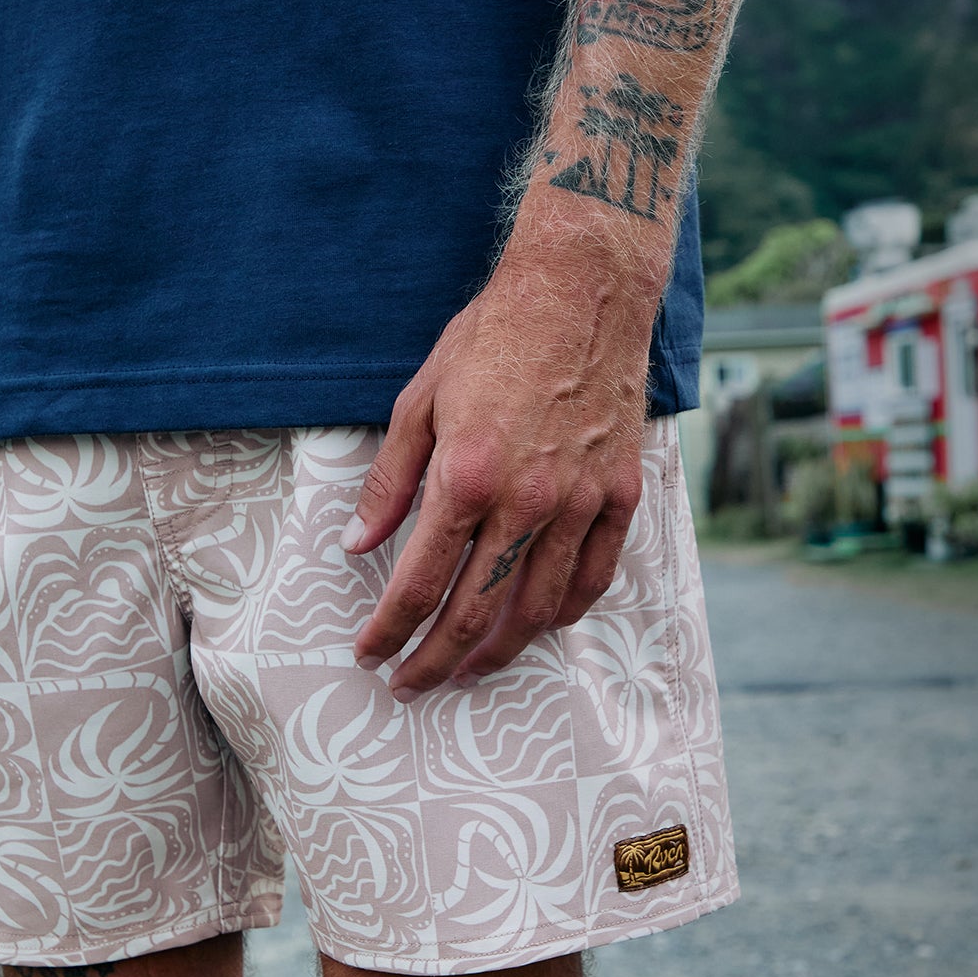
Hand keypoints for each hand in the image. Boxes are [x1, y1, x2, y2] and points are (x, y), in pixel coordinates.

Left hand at [342, 248, 654, 698]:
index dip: (389, 630)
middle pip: (475, 613)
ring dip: (498, 650)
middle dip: (434, 660)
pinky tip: (542, 625)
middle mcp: (525, 502)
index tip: (370, 653)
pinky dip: (566, 612)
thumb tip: (358, 545)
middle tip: (410, 684)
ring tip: (469, 667)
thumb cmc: (493, 338)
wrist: (581, 292)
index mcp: (465, 478)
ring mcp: (580, 503)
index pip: (419, 584)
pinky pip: (595, 576)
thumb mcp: (419, 400)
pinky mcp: (618, 495)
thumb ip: (389, 482)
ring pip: (539, 609)